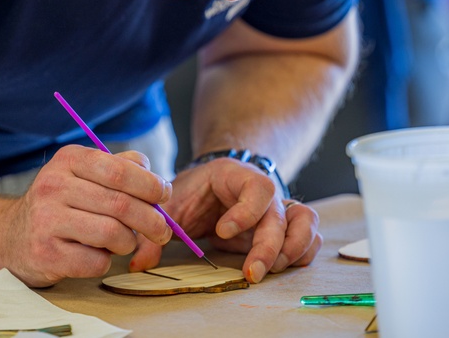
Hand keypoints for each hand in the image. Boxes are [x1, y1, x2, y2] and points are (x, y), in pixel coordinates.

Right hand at [0, 145, 173, 285]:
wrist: (12, 236)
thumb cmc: (60, 204)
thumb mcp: (83, 174)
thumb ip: (121, 169)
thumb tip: (158, 181)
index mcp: (68, 160)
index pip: (120, 170)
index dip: (150, 185)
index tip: (164, 196)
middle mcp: (53, 186)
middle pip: (121, 204)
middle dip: (152, 221)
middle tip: (163, 231)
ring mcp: (46, 220)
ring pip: (113, 233)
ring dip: (128, 243)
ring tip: (124, 243)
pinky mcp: (46, 253)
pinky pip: (96, 262)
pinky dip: (106, 261)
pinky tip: (97, 255)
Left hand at [129, 158, 321, 281]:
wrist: (210, 184)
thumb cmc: (192, 191)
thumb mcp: (171, 204)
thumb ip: (154, 230)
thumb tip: (140, 263)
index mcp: (236, 176)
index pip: (257, 188)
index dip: (245, 212)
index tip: (221, 232)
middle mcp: (264, 191)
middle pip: (280, 214)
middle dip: (268, 246)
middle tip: (251, 272)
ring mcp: (278, 207)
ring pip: (304, 221)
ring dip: (293, 248)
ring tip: (270, 269)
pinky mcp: (285, 226)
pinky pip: (308, 236)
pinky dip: (302, 252)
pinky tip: (281, 266)